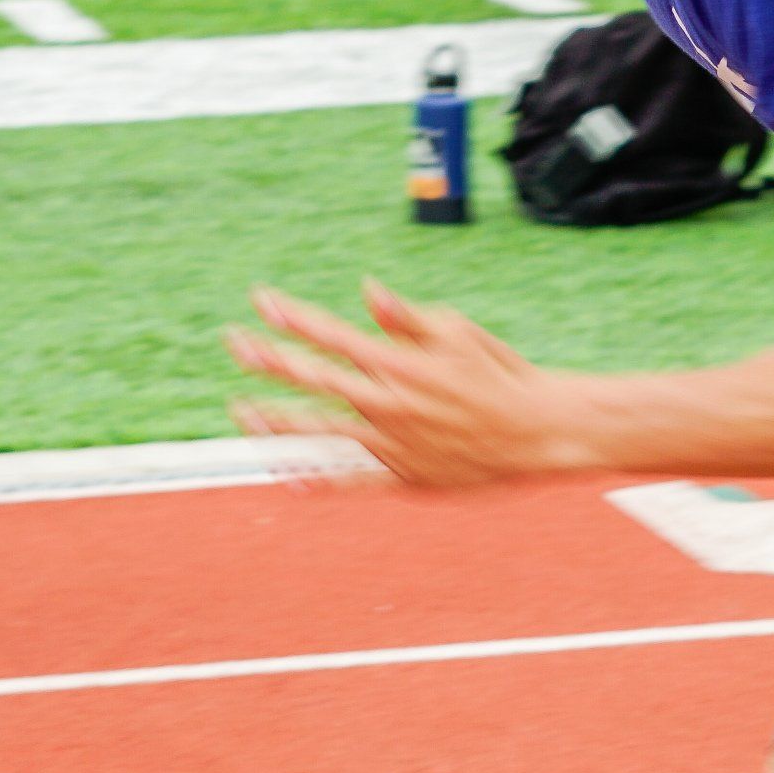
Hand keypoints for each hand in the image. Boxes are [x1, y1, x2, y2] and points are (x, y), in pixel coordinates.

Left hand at [227, 279, 591, 488]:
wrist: (539, 433)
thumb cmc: (500, 373)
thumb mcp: (457, 332)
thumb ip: (405, 317)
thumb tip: (366, 290)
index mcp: (400, 364)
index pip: (332, 335)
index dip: (292, 317)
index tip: (260, 301)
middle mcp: (389, 405)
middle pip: (316, 379)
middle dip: (270, 359)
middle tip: (234, 342)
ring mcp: (394, 445)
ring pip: (322, 434)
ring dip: (277, 422)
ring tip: (240, 413)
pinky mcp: (405, 477)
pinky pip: (354, 482)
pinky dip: (320, 481)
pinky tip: (288, 479)